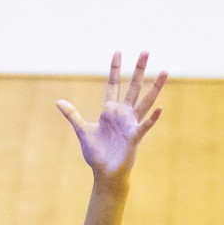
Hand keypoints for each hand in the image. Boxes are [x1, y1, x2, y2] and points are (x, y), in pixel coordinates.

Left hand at [57, 52, 166, 185]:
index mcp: (110, 111)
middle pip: (132, 87)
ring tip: (164, 72)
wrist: (104, 172)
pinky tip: (160, 108)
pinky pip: (144, 126)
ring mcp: (130, 124)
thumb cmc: (97, 153)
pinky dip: (152, 118)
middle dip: (138, 69)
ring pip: (145, 101)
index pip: (113, 84)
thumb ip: (73, 115)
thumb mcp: (82, 131)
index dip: (115, 69)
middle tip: (145, 51)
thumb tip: (58, 102)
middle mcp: (123, 114)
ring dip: (155, 87)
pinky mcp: (134, 137)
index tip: (117, 52)